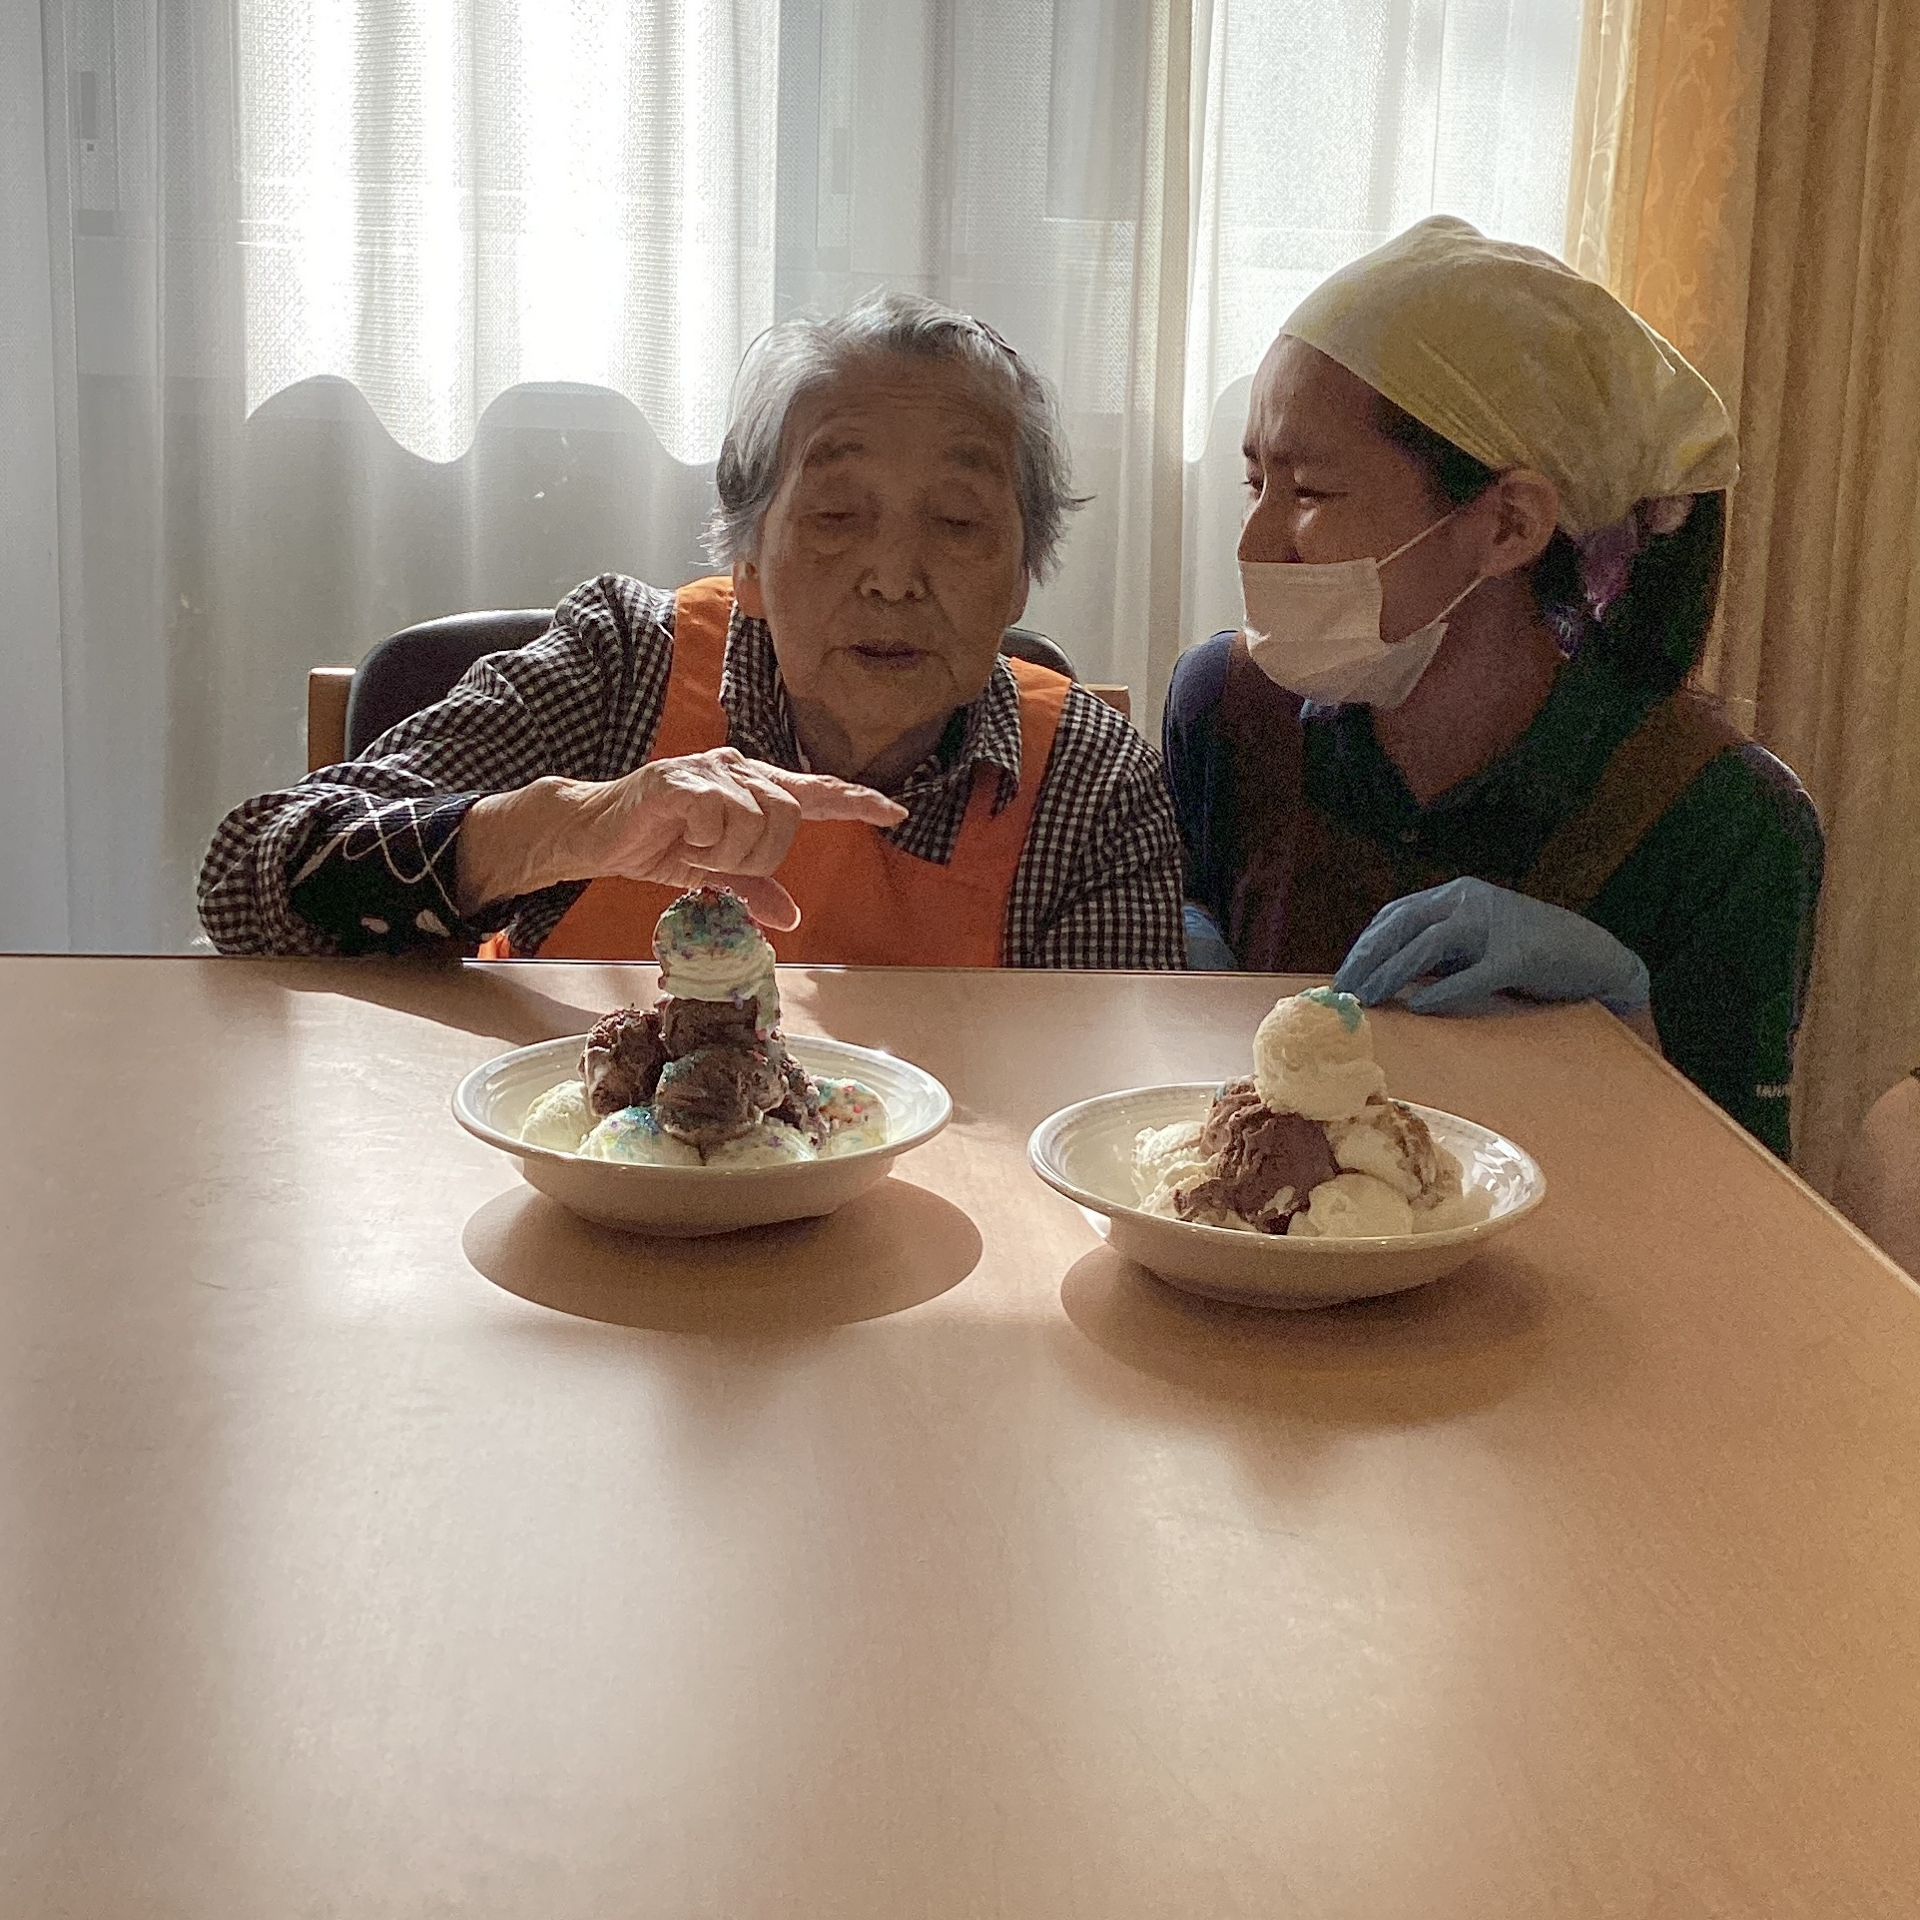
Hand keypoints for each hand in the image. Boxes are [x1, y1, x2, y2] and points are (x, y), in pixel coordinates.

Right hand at [457, 748, 906, 927]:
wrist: (594, 833)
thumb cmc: (656, 844)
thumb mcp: (712, 875)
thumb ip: (753, 888)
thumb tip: (791, 918)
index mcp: (752, 789)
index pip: (814, 791)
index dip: (855, 801)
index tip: (895, 812)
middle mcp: (738, 770)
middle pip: (789, 815)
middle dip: (760, 855)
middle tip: (719, 865)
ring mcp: (709, 770)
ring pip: (757, 819)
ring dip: (727, 853)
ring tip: (695, 851)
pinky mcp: (680, 780)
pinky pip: (719, 815)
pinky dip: (704, 841)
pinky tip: (682, 839)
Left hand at [1332, 876, 1649, 1015]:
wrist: (1595, 959)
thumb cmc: (1525, 956)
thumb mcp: (1471, 944)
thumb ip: (1433, 952)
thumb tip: (1380, 977)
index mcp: (1455, 894)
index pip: (1394, 915)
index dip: (1364, 945)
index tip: (1341, 976)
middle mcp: (1470, 899)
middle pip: (1402, 924)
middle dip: (1367, 958)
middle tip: (1344, 992)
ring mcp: (1496, 923)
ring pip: (1429, 945)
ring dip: (1392, 974)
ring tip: (1370, 999)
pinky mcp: (1521, 954)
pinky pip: (1474, 974)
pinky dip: (1444, 992)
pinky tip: (1420, 1008)